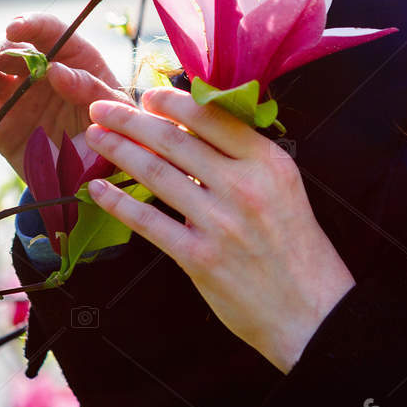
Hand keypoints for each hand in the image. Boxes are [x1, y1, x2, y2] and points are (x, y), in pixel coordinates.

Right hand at [0, 12, 132, 179]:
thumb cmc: (115, 135)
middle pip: (6, 49)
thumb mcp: (115, 111)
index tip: (15, 30)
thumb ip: (93, 89)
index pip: (48, 31)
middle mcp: (38, 72)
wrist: (99, 180)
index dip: (30, 26)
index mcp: (72, 58)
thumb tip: (56, 71)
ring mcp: (14, 99)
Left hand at [80, 88, 355, 373]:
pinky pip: (148, 222)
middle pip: (175, 141)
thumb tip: (197, 127)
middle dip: (131, 120)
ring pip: (157, 174)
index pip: (212, 117)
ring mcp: (220, 223)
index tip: (148, 95)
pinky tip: (98, 189)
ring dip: (119, 151)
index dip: (172, 102)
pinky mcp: (199, 258)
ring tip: (95, 137)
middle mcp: (243, 186)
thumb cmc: (297, 247)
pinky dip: (119, 202)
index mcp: (268, 162)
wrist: (312, 311)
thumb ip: (246, 158)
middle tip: (102, 109)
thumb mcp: (285, 187)